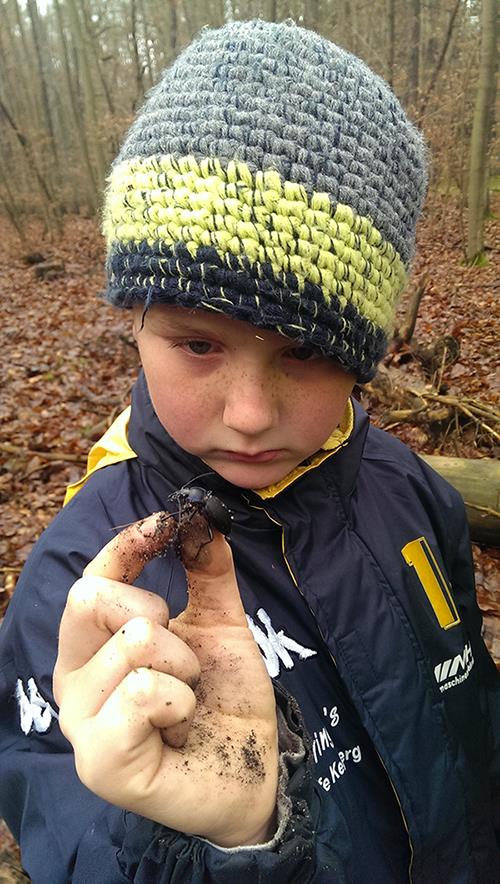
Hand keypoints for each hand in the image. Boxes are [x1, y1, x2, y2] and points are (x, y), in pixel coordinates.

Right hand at [53, 512, 277, 846]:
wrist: (257, 766)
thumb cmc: (225, 697)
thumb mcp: (221, 624)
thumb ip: (208, 571)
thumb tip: (201, 518)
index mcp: (93, 646)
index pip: (91, 578)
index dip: (124, 544)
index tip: (163, 524)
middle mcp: (74, 680)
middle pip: (91, 598)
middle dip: (158, 614)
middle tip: (182, 659)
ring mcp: (81, 724)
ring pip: (132, 642)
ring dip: (182, 666)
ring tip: (187, 701)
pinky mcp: (101, 762)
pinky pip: (144, 691)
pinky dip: (181, 700)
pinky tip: (180, 727)